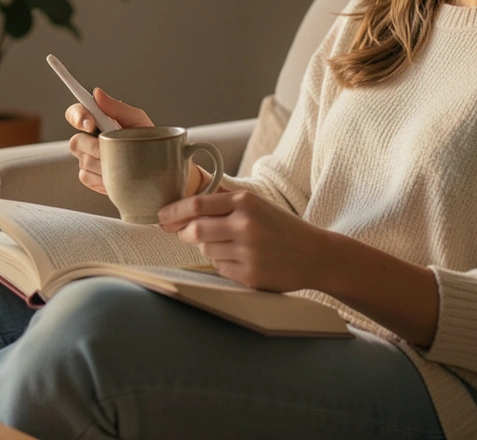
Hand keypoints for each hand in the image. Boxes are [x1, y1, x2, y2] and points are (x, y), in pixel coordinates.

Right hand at [65, 89, 151, 194]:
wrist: (158, 169)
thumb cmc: (149, 141)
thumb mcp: (138, 121)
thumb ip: (117, 107)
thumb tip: (97, 93)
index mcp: (98, 121)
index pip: (76, 113)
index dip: (78, 117)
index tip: (90, 124)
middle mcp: (89, 138)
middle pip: (75, 141)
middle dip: (94, 146)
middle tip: (112, 149)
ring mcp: (88, 158)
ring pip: (83, 160)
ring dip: (104, 162)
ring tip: (122, 162)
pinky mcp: (90, 177)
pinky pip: (87, 177)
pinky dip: (102, 177)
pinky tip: (116, 174)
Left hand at [158, 191, 330, 292]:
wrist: (315, 254)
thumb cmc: (281, 227)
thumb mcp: (256, 205)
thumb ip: (223, 203)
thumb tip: (182, 207)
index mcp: (246, 201)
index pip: (196, 204)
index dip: (173, 211)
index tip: (162, 216)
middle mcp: (245, 224)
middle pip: (195, 229)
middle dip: (183, 233)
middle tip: (183, 233)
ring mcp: (247, 251)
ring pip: (206, 250)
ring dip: (209, 248)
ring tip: (231, 246)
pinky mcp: (249, 275)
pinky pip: (219, 268)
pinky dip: (223, 264)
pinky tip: (242, 260)